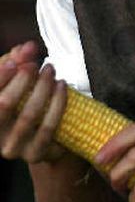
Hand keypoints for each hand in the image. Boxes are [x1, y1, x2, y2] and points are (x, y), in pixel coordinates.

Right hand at [0, 41, 66, 163]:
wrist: (43, 132)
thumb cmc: (24, 97)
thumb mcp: (16, 75)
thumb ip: (19, 58)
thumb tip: (29, 47)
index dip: (0, 76)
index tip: (16, 62)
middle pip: (4, 105)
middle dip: (23, 80)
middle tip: (37, 65)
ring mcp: (13, 148)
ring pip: (28, 116)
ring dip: (43, 89)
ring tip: (51, 71)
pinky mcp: (34, 155)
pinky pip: (48, 129)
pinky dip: (57, 104)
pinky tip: (62, 87)